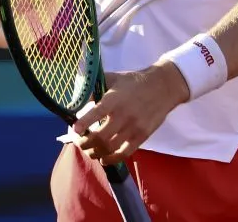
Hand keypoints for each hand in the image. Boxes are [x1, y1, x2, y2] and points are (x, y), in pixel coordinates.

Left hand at [72, 62, 189, 165]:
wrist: (163, 87)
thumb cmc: (133, 82)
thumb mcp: (112, 78)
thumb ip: (94, 88)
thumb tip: (76, 102)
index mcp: (114, 98)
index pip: (97, 112)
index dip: (84, 123)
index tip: (74, 130)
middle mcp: (123, 115)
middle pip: (101, 137)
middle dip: (85, 144)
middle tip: (79, 143)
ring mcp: (134, 127)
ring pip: (110, 148)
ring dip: (96, 153)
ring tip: (90, 151)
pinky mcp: (142, 136)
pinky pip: (125, 153)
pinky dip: (112, 159)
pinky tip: (104, 159)